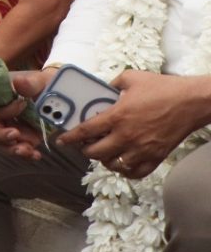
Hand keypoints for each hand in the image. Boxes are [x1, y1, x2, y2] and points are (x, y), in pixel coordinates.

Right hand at [0, 68, 57, 160]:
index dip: (7, 110)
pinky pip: (22, 150)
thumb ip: (31, 83)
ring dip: (14, 149)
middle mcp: (7, 117)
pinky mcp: (27, 139)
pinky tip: (36, 155)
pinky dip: (27, 155)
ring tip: (27, 150)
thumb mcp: (41, 82)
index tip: (23, 104)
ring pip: (5, 144)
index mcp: (6, 102)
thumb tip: (18, 81)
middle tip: (15, 135)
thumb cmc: (47, 85)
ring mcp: (16, 129)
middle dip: (1, 135)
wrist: (61, 96)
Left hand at [57, 71, 210, 178]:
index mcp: (117, 116)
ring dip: (104, 160)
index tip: (61, 140)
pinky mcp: (156, 157)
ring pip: (113, 165)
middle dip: (84, 150)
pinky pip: (135, 173)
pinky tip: (122, 162)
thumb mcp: (130, 78)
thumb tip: (101, 90)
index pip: (85, 132)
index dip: (69, 138)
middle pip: (95, 153)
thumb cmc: (163, 88)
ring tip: (103, 152)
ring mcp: (142, 149)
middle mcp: (126, 136)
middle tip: (84, 144)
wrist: (192, 102)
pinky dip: (125, 171)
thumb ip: (111, 84)